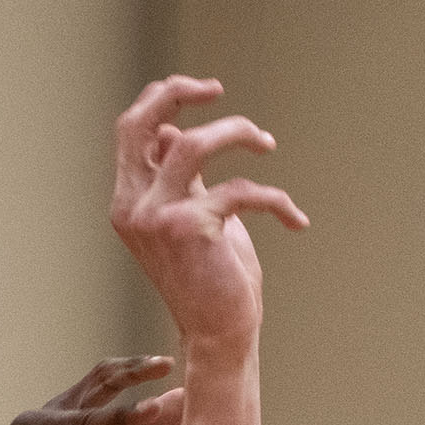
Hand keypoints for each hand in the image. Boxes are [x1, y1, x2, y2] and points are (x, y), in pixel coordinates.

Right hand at [110, 74, 308, 347]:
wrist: (220, 336)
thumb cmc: (212, 280)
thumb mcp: (191, 218)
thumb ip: (180, 177)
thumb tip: (175, 131)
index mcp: (128, 202)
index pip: (131, 131)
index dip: (162, 99)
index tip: (203, 91)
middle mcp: (133, 206)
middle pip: (139, 124)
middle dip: (177, 91)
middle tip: (218, 88)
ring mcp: (157, 217)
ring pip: (193, 143)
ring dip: (236, 133)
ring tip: (266, 143)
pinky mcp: (191, 227)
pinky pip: (241, 189)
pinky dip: (276, 200)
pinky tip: (296, 220)